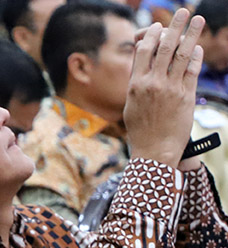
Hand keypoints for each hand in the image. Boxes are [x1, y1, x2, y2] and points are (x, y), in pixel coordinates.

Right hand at [124, 9, 204, 168]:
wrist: (153, 151)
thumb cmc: (141, 129)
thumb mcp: (131, 104)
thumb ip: (138, 83)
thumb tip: (142, 65)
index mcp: (135, 84)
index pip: (143, 50)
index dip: (151, 34)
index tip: (158, 26)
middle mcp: (152, 83)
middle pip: (164, 47)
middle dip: (174, 26)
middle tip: (183, 12)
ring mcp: (170, 89)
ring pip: (180, 54)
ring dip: (191, 34)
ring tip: (197, 19)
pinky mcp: (185, 96)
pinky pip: (192, 70)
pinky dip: (196, 56)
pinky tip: (198, 48)